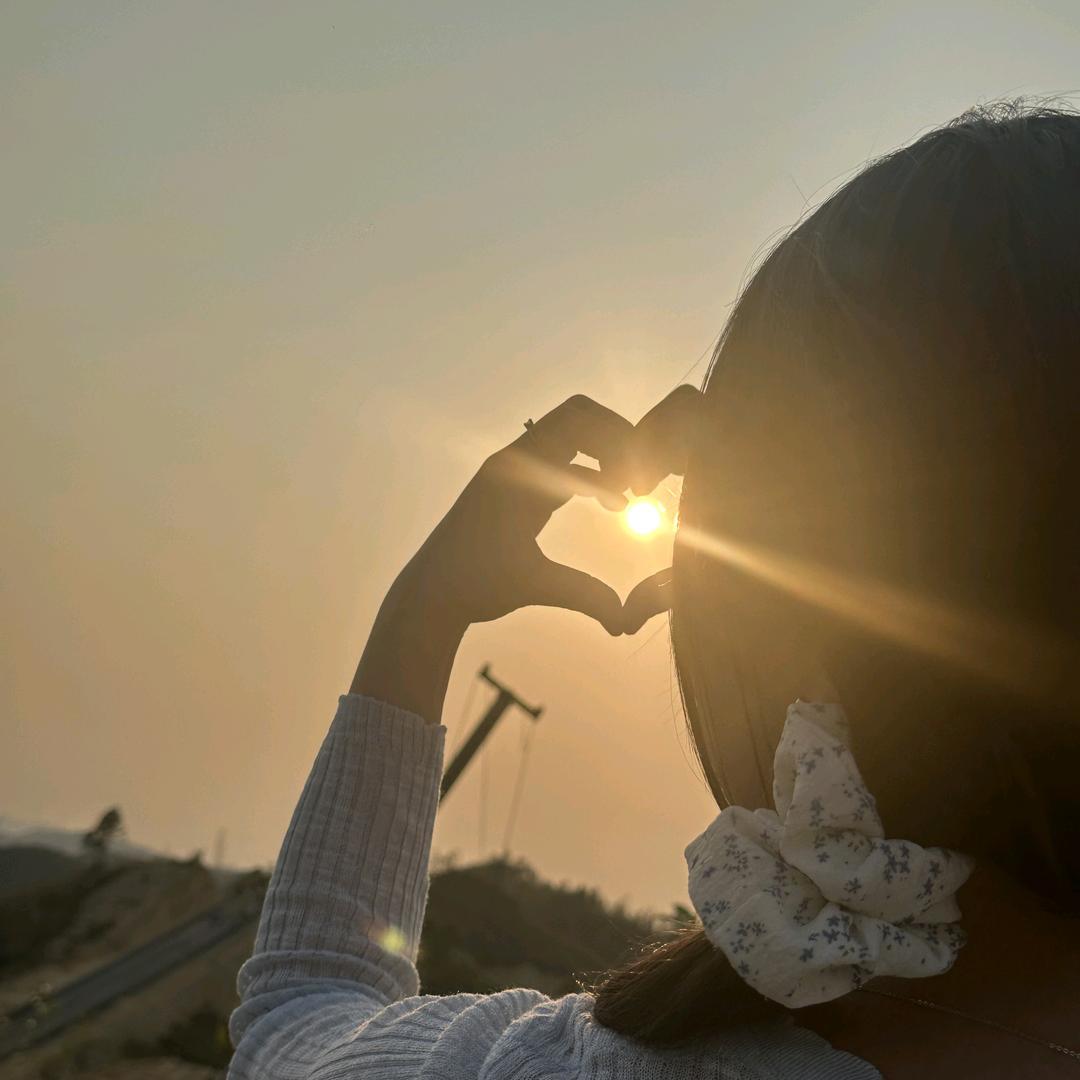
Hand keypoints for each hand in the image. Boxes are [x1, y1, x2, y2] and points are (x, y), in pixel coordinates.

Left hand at [351, 387, 700, 720]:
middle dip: (617, 439)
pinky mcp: (516, 484)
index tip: (635, 495)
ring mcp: (514, 468)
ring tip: (626, 494)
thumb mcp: (533, 586)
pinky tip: (609, 503)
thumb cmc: (474, 586)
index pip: (580, 426)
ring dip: (605, 452)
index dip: (619, 451)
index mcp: (519, 473)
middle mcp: (515, 460)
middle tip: (638, 481)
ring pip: (571, 432)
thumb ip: (584, 596)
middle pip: (580, 415)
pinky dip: (591, 469)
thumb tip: (625, 621)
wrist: (430, 592)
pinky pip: (562, 456)